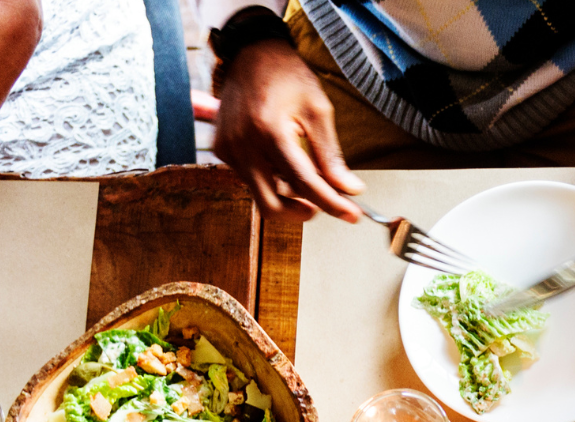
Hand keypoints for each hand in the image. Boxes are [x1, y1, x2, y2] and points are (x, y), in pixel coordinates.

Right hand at [213, 39, 363, 222]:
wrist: (252, 54)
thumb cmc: (287, 77)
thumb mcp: (318, 111)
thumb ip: (331, 155)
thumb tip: (349, 189)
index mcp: (269, 132)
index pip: (304, 184)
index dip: (332, 204)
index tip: (352, 214)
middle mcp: (243, 145)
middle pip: (272, 205)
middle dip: (301, 212)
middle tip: (324, 205)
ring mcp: (228, 149)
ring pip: (261, 193)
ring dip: (287, 193)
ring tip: (307, 172)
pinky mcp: (222, 149)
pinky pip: (250, 178)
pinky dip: (271, 179)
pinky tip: (285, 160)